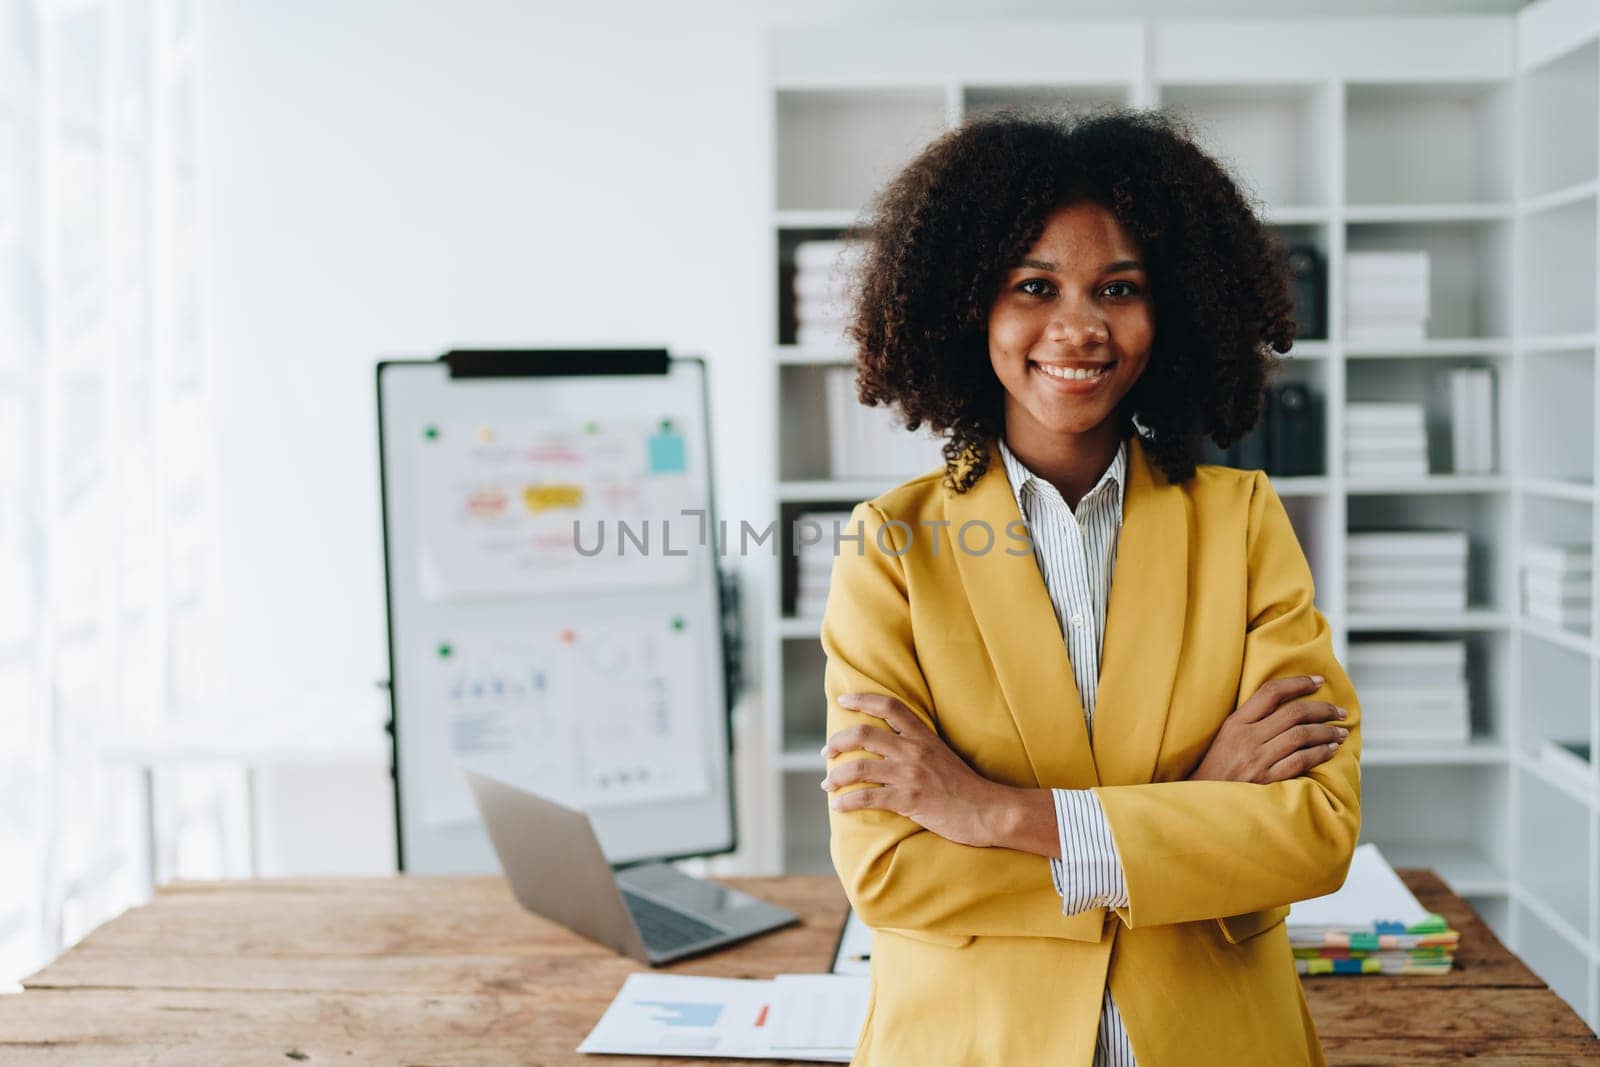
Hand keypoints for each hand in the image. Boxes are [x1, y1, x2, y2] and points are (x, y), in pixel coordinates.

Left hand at [822, 693, 1006, 846]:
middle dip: (838, 742)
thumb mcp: (942, 755)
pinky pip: (868, 797)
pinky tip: (838, 806)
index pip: (889, 706)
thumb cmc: (965, 787)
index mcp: (923, 736)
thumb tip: (890, 745)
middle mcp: (914, 750)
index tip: (843, 700)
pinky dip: (847, 802)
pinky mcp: (909, 799)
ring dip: (835, 777)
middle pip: (864, 734)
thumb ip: (918, 746)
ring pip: (859, 768)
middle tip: (826, 753)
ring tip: (827, 785)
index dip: (862, 699)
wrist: (988, 811)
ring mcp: (911, 775)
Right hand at [1188, 675, 1347, 783]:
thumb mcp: (1226, 736)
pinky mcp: (1266, 781)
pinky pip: (1300, 761)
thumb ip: (1251, 720)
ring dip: (1326, 732)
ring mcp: (1257, 760)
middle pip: (1293, 713)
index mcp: (1236, 723)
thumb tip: (1287, 706)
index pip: (1270, 692)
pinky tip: (1330, 750)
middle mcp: (1247, 738)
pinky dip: (1319, 753)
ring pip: (1301, 736)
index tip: (1318, 681)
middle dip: (1322, 709)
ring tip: (1339, 732)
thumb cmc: (1216, 767)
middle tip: (1339, 711)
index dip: (1298, 683)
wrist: (1200, 800)